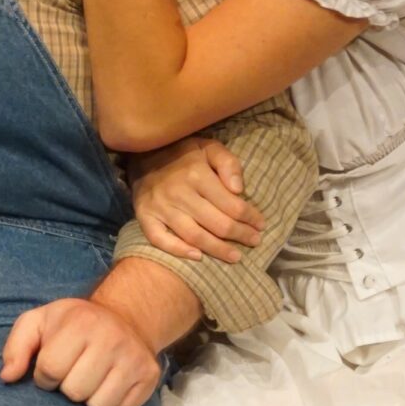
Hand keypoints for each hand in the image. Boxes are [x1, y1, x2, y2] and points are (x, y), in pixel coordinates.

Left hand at [0, 296, 164, 405]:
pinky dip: (111, 405)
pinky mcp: (149, 376)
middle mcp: (111, 338)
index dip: (44, 376)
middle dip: (67, 387)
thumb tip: (8, 377)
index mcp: (80, 322)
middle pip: (74, 391)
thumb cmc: (73, 324)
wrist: (125, 317)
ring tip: (91, 380)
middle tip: (74, 372)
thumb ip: (16, 346)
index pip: (50, 369)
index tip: (52, 367)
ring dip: (88, 399)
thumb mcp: (39, 322)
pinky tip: (109, 385)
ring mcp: (133, 358)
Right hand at [132, 137, 266, 263]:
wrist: (144, 153)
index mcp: (197, 175)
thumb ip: (228, 164)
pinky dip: (179, 251)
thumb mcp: (209, 148)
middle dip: (240, 235)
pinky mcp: (145, 217)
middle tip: (254, 241)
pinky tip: (197, 257)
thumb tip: (239, 189)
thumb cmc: (183, 154)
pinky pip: (160, 240)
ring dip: (217, 250)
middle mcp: (179, 193)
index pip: (232, 205)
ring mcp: (160, 207)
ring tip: (235, 257)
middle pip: (217, 224)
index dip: (250, 218)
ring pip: (194, 236)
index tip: (261, 225)